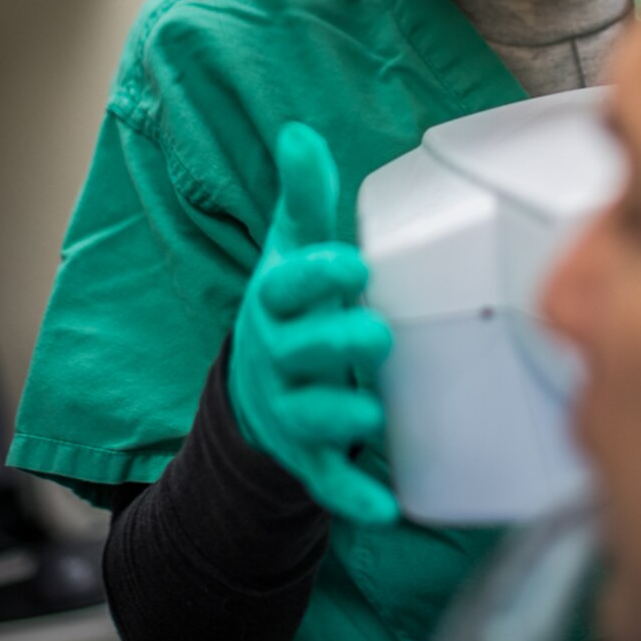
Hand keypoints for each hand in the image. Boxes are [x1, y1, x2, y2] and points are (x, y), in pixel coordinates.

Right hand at [229, 122, 398, 525]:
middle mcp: (276, 360)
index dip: (315, 278)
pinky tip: (386, 507)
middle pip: (297, 353)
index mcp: (275, 304)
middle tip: (374, 333)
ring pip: (307, 416)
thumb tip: (300, 133)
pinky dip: (351, 495)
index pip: (286, 289)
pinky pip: (326, 480)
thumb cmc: (289, 306)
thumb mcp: (291, 249)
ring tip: (369, 411)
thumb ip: (304, 198)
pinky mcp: (306, 457)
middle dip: (332, 344)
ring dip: (337, 415)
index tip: (353, 264)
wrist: (254, 391)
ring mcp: (288, 411)